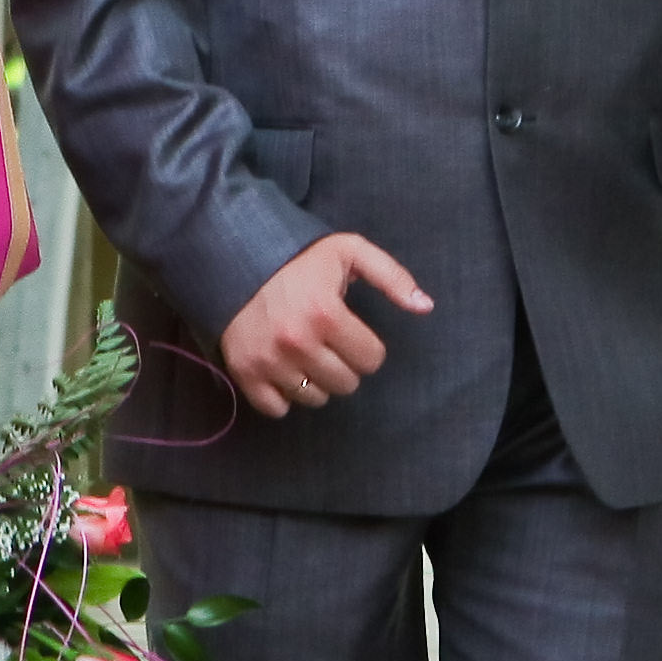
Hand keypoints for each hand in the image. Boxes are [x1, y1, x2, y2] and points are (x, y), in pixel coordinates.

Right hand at [220, 231, 428, 416]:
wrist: (235, 257)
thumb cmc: (298, 258)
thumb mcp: (349, 251)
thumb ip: (392, 277)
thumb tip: (426, 307)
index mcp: (327, 313)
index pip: (371, 360)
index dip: (367, 347)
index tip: (352, 333)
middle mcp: (298, 342)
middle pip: (346, 384)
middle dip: (344, 365)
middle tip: (329, 344)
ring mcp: (269, 361)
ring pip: (314, 398)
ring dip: (316, 381)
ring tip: (307, 354)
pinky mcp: (245, 373)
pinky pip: (277, 408)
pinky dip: (284, 395)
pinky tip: (284, 370)